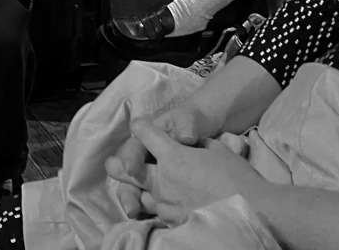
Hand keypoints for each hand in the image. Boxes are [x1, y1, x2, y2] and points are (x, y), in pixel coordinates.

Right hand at [105, 100, 221, 218]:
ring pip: (140, 192)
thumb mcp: (191, 118)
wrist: (210, 130)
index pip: (135, 148)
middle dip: (128, 191)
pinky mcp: (165, 190)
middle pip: (131, 176)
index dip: (131, 158)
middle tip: (131, 208)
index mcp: (149, 138)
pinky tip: (158, 221)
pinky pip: (154, 202)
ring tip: (137, 216)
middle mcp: (148, 157)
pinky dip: (153, 211)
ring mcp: (157, 175)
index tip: (131, 169)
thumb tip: (185, 135)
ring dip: (137, 204)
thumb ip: (187, 124)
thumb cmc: (195, 120)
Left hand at [112, 120, 268, 225]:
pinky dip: (159, 206)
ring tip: (142, 188)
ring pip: (144, 194)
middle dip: (122, 164)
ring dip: (143, 189)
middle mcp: (164, 180)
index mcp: (173, 156)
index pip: (145, 133)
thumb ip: (197, 144)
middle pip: (131, 169)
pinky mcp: (174, 223)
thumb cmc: (238, 177)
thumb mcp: (217, 149)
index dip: (141, 127)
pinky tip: (166, 205)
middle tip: (113, 164)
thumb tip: (189, 143)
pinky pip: (159, 212)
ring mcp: (167, 204)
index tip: (139, 126)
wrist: (253, 212)